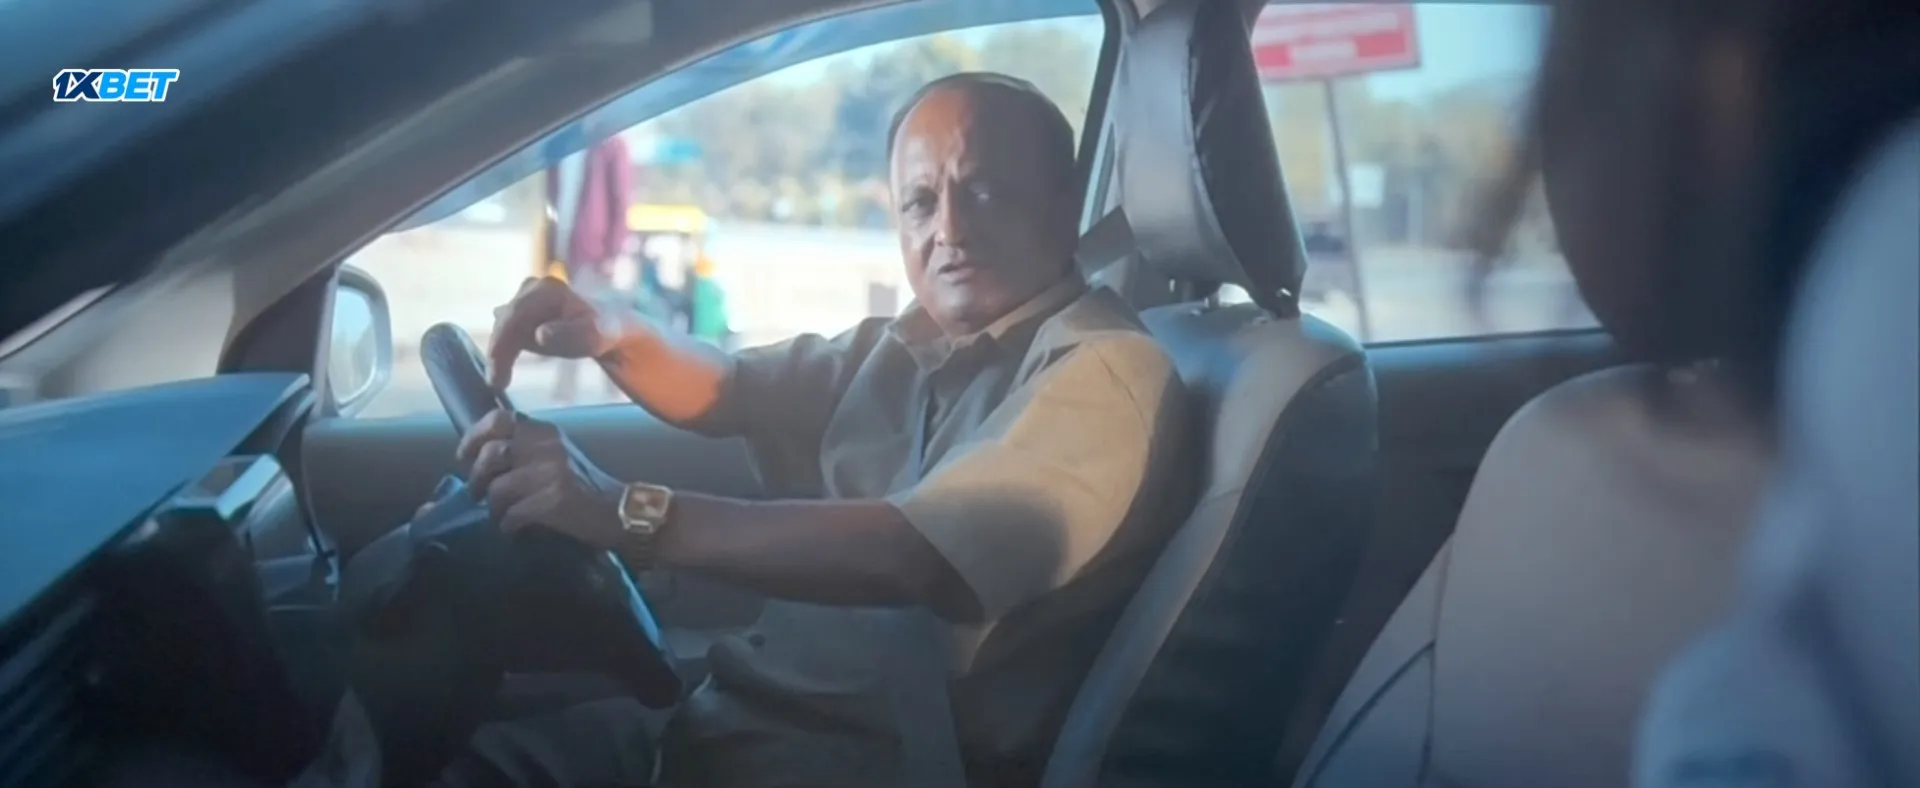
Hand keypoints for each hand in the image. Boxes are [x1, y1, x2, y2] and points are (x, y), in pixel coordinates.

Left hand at [455, 408, 628, 548]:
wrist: (620, 511)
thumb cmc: (584, 486)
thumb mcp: (557, 455)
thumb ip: (526, 448)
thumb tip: (481, 456)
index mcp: (546, 431)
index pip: (499, 419)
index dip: (474, 437)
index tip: (464, 456)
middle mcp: (547, 446)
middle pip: (491, 454)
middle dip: (476, 478)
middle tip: (476, 493)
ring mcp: (551, 472)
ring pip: (497, 488)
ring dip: (492, 506)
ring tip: (498, 514)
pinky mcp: (553, 501)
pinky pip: (512, 514)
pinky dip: (507, 525)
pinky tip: (513, 529)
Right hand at [488, 276, 649, 388]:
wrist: (612, 331)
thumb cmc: (604, 332)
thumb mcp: (594, 336)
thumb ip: (570, 334)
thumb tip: (540, 334)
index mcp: (547, 289)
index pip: (515, 316)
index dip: (502, 345)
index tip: (498, 374)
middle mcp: (531, 289)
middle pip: (505, 322)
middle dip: (498, 352)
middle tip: (496, 384)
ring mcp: (526, 301)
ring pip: (503, 329)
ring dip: (499, 354)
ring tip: (499, 382)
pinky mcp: (524, 316)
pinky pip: (507, 334)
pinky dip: (504, 354)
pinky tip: (503, 374)